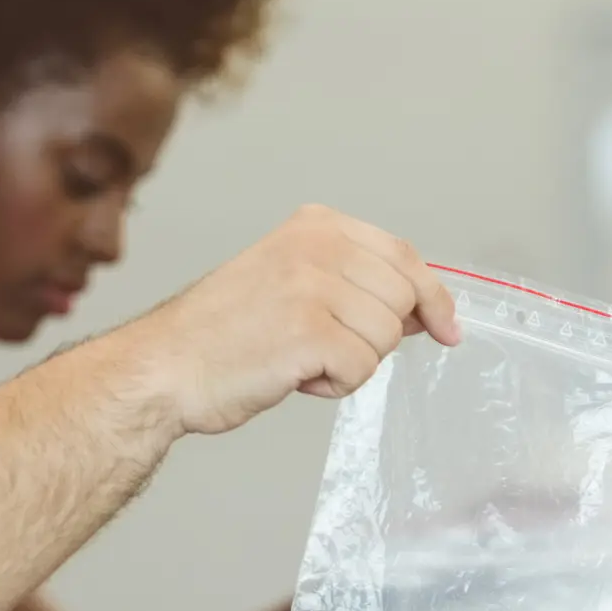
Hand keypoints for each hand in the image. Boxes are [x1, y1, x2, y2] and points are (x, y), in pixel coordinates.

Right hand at [125, 205, 462, 436]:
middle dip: (377, 336)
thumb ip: (353, 285)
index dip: (432, 296)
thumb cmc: (221, 335)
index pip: (403, 256)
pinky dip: (333, 385)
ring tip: (297, 358)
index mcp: (315, 226)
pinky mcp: (309, 331)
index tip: (447, 327)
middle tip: (322, 346)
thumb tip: (424, 311)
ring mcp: (313, 286)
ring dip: (351, 364)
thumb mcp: (290, 281)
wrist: (164, 367)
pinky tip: (292, 376)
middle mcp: (317, 246)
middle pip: (403, 299)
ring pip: (385, 340)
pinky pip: (361, 370)